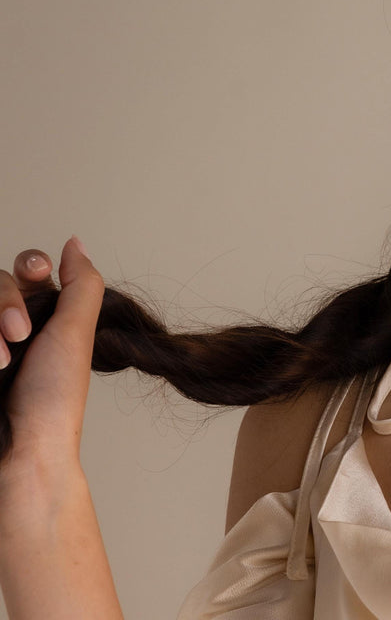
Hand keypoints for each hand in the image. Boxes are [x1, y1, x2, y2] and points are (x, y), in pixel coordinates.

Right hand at [0, 238, 104, 474]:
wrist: (22, 450)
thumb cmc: (54, 398)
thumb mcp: (77, 332)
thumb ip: (81, 283)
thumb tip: (75, 242)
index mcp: (44, 317)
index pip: (26, 269)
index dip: (29, 262)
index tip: (39, 272)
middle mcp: (10, 328)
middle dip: (6, 300)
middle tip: (21, 334)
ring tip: (3, 360)